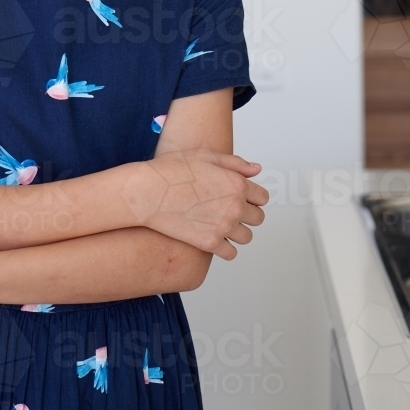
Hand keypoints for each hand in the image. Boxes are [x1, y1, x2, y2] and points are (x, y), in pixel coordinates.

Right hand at [122, 151, 268, 259]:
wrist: (147, 192)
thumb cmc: (172, 171)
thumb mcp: (205, 157)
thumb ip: (235, 163)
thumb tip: (257, 170)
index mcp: (237, 184)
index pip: (262, 198)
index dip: (252, 197)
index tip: (241, 198)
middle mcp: (235, 206)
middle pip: (258, 218)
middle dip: (247, 214)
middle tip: (228, 210)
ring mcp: (224, 227)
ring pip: (246, 237)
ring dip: (237, 231)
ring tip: (220, 223)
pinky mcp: (210, 243)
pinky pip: (231, 253)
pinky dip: (225, 248)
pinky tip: (213, 237)